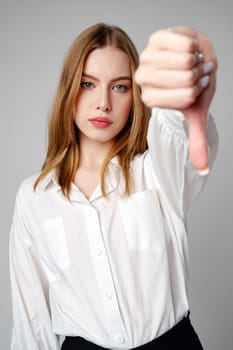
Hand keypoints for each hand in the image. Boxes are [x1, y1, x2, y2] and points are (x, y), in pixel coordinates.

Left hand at [135, 27, 217, 172]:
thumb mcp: (194, 112)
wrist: (191, 56)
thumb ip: (196, 140)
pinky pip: (185, 44)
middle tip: (195, 74)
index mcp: (149, 99)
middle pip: (185, 79)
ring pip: (186, 61)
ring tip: (192, 63)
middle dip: (199, 76)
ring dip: (198, 61)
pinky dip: (195, 46)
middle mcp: (142, 79)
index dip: (196, 91)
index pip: (183, 98)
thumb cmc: (191, 83)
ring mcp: (147, 57)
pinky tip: (188, 50)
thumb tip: (202, 169)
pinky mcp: (155, 38)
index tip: (194, 88)